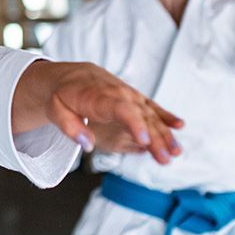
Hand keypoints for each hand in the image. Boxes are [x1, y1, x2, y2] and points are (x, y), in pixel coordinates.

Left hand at [13, 60, 183, 164]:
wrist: (70, 75)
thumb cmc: (62, 95)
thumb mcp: (55, 111)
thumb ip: (70, 127)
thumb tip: (86, 144)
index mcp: (97, 97)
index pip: (120, 109)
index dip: (134, 124)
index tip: (145, 141)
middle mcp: (118, 94)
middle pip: (140, 116)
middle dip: (155, 138)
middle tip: (165, 159)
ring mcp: (128, 95)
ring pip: (150, 114)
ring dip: (164, 133)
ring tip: (176, 151)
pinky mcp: (134, 98)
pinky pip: (152, 106)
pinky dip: (165, 115)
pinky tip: (179, 125)